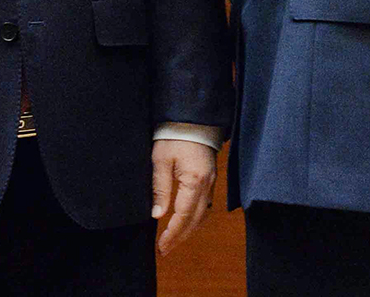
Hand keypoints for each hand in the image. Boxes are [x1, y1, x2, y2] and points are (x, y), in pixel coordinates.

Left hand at [151, 138, 217, 256]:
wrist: (192, 118)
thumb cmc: (174, 137)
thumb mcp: (161, 161)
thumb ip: (160, 189)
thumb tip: (157, 215)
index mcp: (194, 180)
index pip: (184, 215)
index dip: (173, 233)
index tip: (161, 246)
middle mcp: (207, 183)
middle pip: (196, 219)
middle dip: (181, 236)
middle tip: (165, 250)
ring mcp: (212, 181)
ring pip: (204, 213)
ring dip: (190, 229)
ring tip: (174, 240)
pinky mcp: (211, 177)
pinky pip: (207, 204)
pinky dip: (197, 217)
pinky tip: (187, 222)